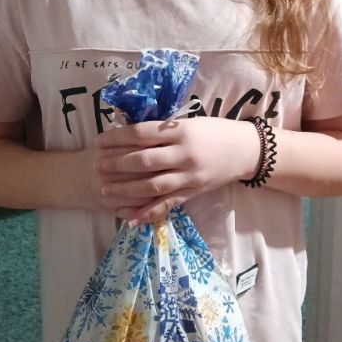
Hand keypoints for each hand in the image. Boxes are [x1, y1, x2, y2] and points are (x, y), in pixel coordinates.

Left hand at [93, 117, 260, 225]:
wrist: (244, 150)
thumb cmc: (214, 131)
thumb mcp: (188, 122)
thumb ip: (162, 129)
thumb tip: (128, 134)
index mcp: (181, 131)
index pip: (141, 134)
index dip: (116, 138)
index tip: (99, 141)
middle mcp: (183, 154)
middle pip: (142, 160)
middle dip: (115, 164)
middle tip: (96, 166)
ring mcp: (189, 176)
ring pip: (151, 185)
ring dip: (124, 189)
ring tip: (104, 189)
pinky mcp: (193, 192)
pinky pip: (167, 205)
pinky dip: (147, 213)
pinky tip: (129, 219)